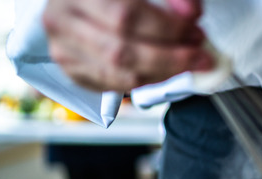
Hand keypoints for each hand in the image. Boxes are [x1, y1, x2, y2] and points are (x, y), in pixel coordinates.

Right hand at [42, 0, 213, 91]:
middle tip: (200, 55)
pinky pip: (115, 86)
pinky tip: (166, 70)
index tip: (195, 29)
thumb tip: (192, 14)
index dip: (167, 27)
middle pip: (121, 50)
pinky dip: (147, 81)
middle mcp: (61, 19)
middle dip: (170, 57)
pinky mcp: (72, 71)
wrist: (80, 1)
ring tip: (189, 63)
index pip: (126, 15)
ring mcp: (63, 49)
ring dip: (163, 73)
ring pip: (119, 74)